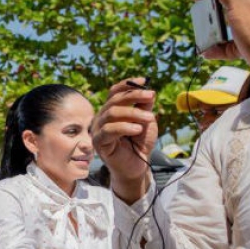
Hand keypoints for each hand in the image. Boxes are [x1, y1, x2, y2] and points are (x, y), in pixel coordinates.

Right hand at [93, 78, 156, 203]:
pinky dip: (125, 127)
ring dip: (133, 113)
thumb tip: (148, 91)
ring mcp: (98, 130)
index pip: (115, 92)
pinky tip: (138, 129)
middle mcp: (102, 117)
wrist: (137, 166)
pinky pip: (109, 130)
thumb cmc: (139, 144)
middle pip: (114, 100)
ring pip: (112, 113)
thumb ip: (145, 107)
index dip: (127, 85)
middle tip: (151, 96)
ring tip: (149, 118)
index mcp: (112, 110)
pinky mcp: (98, 143)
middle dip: (134, 96)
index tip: (144, 81)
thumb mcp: (146, 122)